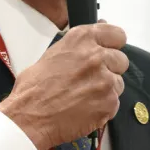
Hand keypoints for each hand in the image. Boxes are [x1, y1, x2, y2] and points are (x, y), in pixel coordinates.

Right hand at [0, 21, 128, 149]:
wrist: (29, 117)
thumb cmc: (34, 88)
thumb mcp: (54, 54)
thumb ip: (80, 44)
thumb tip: (99, 32)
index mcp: (82, 39)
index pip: (117, 34)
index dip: (113, 44)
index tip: (109, 50)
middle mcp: (96, 56)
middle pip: (121, 60)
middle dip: (110, 69)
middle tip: (91, 79)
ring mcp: (105, 80)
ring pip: (119, 82)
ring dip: (107, 89)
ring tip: (85, 96)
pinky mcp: (109, 102)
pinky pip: (115, 102)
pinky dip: (104, 107)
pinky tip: (86, 108)